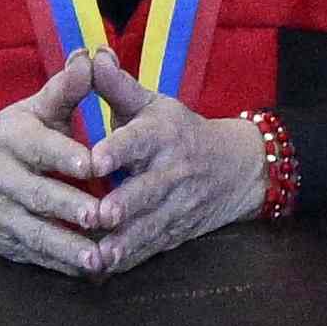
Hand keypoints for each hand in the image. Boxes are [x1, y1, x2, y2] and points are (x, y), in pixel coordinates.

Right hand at [0, 66, 129, 275]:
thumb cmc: (6, 141)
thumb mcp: (29, 112)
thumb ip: (64, 91)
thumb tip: (92, 56)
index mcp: (12, 140)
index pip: (37, 147)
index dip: (62, 154)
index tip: (91, 163)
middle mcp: (3, 178)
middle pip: (37, 195)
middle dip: (68, 206)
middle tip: (102, 215)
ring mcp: (2, 215)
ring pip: (35, 232)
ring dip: (66, 247)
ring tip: (98, 259)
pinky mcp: (5, 243)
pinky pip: (34, 256)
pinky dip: (60, 265)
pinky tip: (88, 272)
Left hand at [65, 67, 273, 271]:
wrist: (237, 168)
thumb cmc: (179, 132)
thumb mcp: (152, 104)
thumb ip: (116, 86)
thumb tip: (89, 55)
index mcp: (161, 134)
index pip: (139, 140)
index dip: (118, 149)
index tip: (95, 160)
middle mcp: (172, 170)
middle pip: (148, 190)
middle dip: (125, 204)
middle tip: (99, 214)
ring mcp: (177, 204)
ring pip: (150, 225)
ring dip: (126, 242)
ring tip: (99, 256)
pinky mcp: (176, 231)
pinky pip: (152, 247)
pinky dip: (130, 259)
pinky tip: (105, 270)